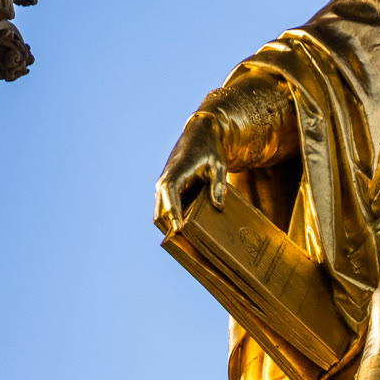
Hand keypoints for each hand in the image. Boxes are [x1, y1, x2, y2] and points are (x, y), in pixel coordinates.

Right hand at [154, 112, 227, 234]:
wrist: (200, 133)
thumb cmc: (211, 149)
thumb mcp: (220, 165)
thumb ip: (219, 185)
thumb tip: (219, 206)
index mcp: (175, 172)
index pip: (169, 194)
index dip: (173, 212)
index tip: (179, 229)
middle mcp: (164, 180)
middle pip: (160, 208)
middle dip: (168, 226)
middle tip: (183, 246)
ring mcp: (164, 185)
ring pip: (160, 211)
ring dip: (169, 225)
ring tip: (184, 244)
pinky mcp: (168, 189)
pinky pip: (166, 207)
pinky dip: (172, 220)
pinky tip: (186, 232)